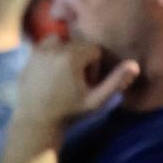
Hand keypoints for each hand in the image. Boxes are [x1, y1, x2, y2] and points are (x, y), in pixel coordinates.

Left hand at [14, 35, 138, 131]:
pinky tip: (51, 74)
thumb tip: (134, 64)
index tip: (89, 83)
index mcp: (71, 57)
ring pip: (59, 41)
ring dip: (66, 52)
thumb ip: (116, 82)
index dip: (96, 66)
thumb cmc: (68, 112)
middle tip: (77, 81)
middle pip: (77, 44)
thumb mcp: (97, 100)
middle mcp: (53, 50)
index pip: (94, 49)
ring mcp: (37, 53)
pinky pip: (44, 47)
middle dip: (82, 59)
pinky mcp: (27, 58)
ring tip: (65, 73)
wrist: (35, 121)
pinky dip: (51, 54)